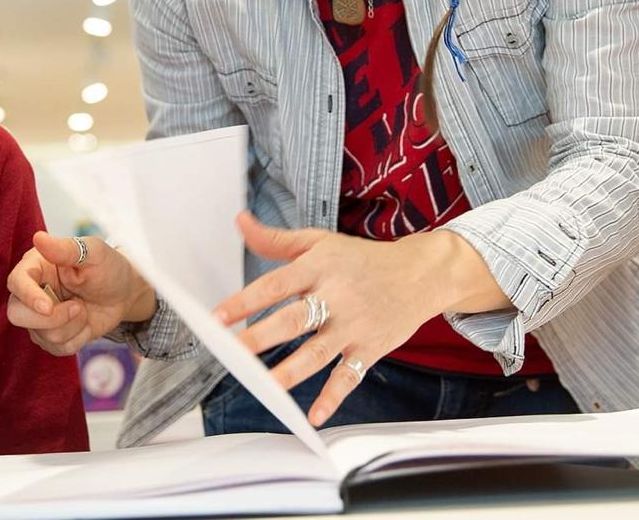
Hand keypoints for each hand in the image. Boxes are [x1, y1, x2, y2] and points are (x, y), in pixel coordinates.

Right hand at [6, 232, 156, 355]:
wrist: (124, 292)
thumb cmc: (108, 266)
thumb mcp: (94, 252)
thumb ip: (66, 249)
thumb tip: (39, 238)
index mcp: (37, 266)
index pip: (16, 282)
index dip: (28, 297)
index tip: (48, 306)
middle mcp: (32, 292)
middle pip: (17, 314)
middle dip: (50, 319)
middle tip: (78, 307)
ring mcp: (39, 317)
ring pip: (41, 335)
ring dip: (72, 326)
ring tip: (84, 309)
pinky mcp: (51, 336)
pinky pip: (57, 348)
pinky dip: (78, 338)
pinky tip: (84, 322)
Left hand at [212, 212, 506, 426]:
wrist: (420, 274)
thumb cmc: (361, 258)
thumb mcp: (319, 242)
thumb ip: (276, 240)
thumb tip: (240, 221)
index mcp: (319, 267)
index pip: (275, 284)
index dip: (245, 301)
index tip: (217, 318)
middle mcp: (336, 296)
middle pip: (294, 319)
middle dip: (261, 337)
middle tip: (232, 353)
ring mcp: (354, 325)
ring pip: (319, 351)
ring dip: (291, 371)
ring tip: (264, 386)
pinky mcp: (371, 348)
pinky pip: (350, 376)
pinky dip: (333, 397)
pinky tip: (314, 416)